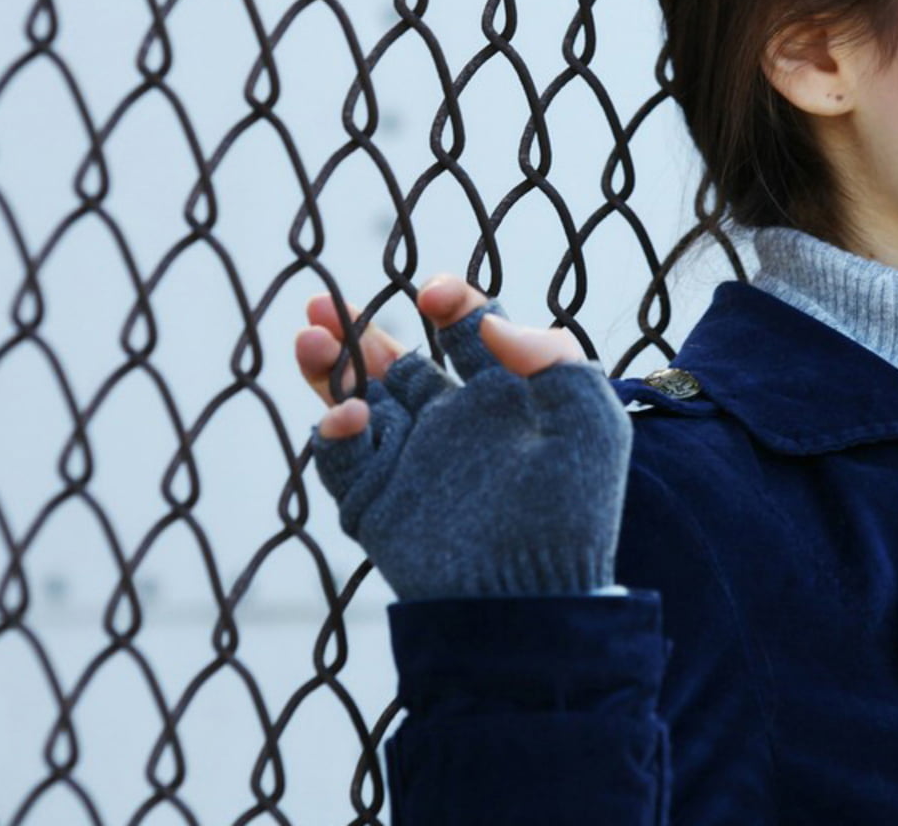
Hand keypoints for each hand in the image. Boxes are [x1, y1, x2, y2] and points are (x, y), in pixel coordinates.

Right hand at [293, 274, 631, 600]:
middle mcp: (452, 423)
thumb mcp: (591, 428)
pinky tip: (347, 418)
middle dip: (359, 328)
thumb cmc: (572, 517)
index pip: (469, 331)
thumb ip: (555, 360)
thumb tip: (493, 323)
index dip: (453, 302)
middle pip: (395, 360)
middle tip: (320, 304)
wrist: (530, 602)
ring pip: (357, 400)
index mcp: (503, 398)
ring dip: (330, 368)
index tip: (434, 296)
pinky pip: (341, 459)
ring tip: (306, 337)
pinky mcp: (377, 504)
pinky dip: (334, 434)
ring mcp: (411, 462)